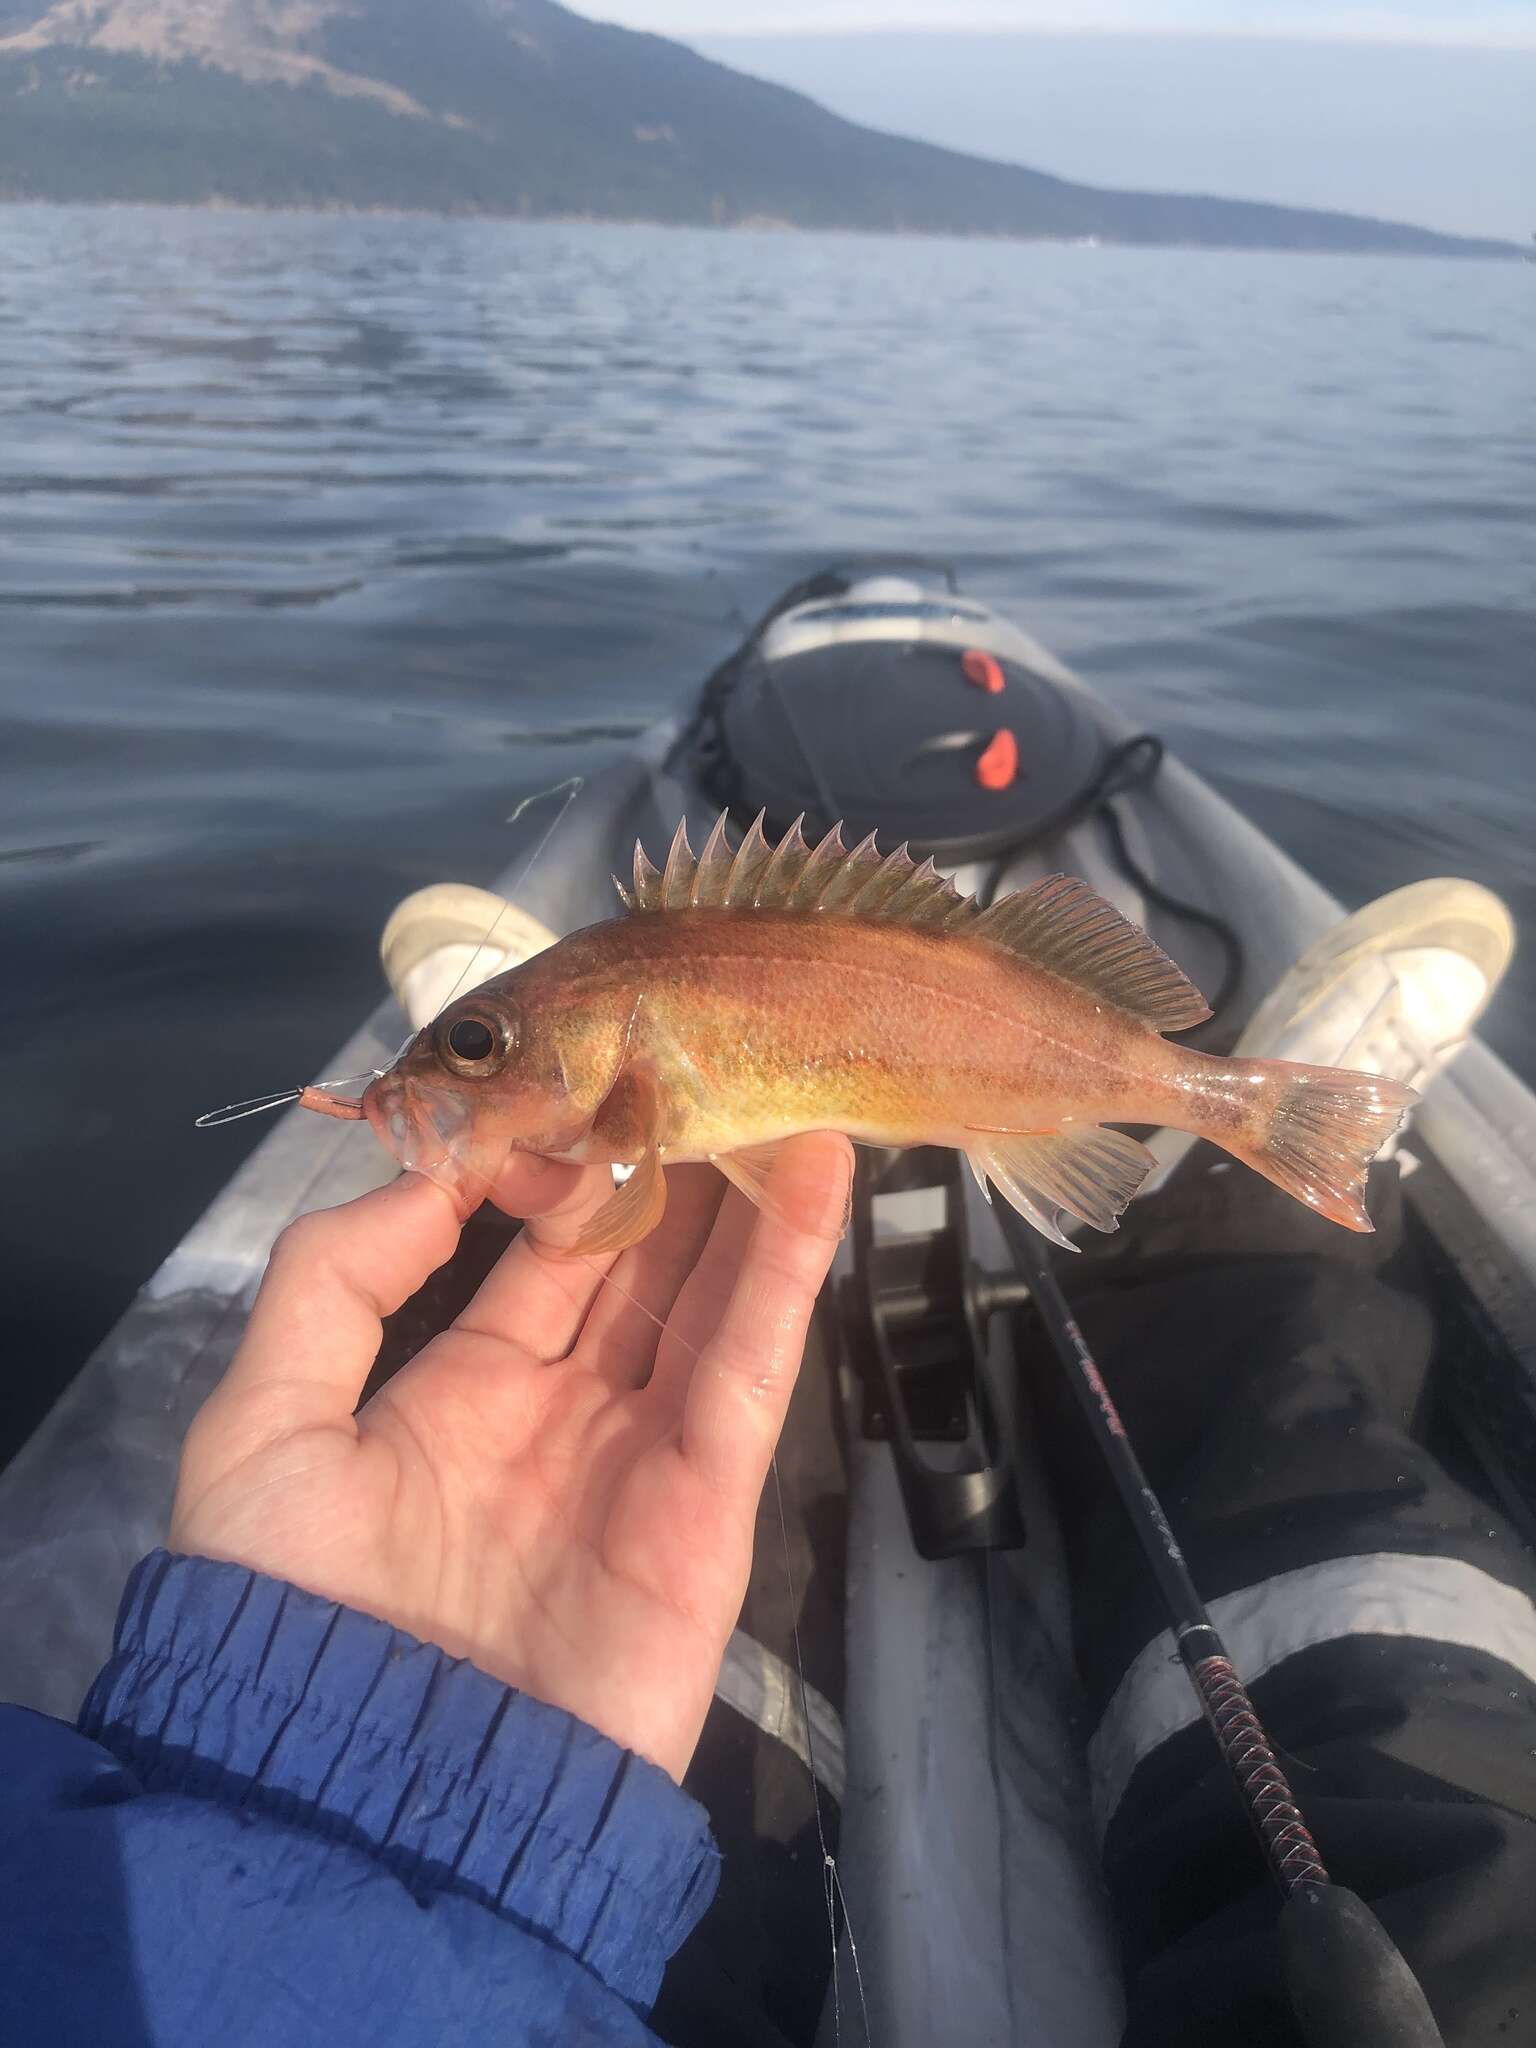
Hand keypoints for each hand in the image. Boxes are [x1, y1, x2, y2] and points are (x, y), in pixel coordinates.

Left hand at [171, 1134, 852, 1781]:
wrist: (379, 1795)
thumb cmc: (302, 1605)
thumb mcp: (262, 1425)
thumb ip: (333, 1283)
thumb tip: (431, 1173)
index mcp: (462, 1396)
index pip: (537, 1256)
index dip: (566, 1168)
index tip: (597, 1072)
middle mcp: (564, 1416)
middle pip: (639, 1266)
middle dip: (674, 1169)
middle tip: (715, 1057)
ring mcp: (644, 1460)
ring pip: (708, 1299)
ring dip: (749, 1199)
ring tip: (783, 1085)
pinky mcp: (710, 1508)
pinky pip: (751, 1368)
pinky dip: (790, 1271)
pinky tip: (819, 1175)